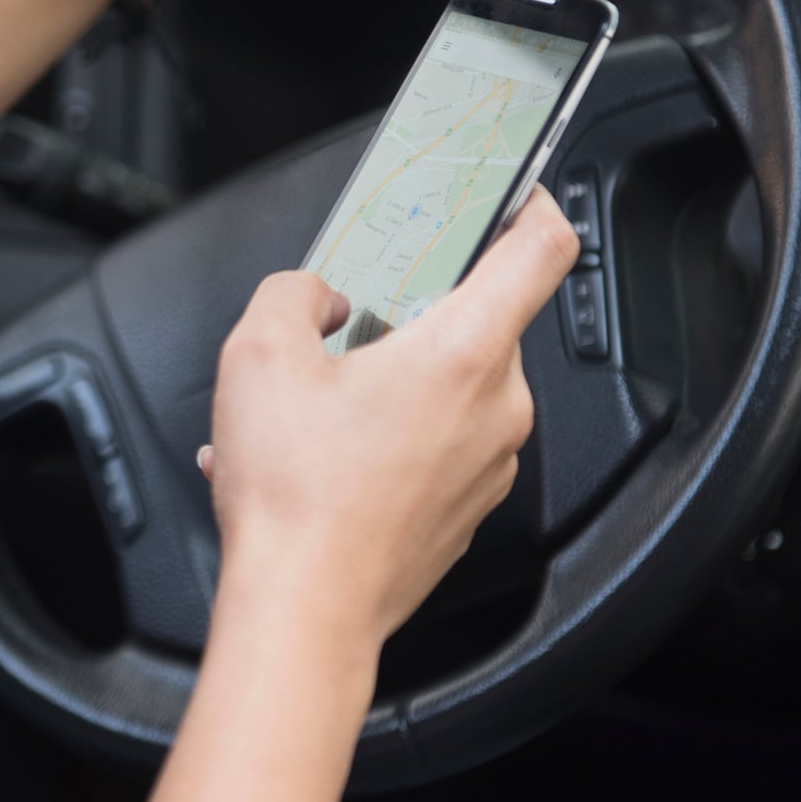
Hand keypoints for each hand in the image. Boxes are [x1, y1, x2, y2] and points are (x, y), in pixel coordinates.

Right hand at [200, 188, 580, 648]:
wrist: (304, 611)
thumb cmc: (294, 500)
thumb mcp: (258, 355)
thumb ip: (293, 293)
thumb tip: (316, 294)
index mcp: (462, 353)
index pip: (542, 248)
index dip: (532, 202)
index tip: (512, 190)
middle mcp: (494, 408)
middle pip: (481, 320)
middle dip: (416, 311)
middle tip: (356, 318)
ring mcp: (489, 464)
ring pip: (454, 385)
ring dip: (394, 378)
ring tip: (318, 404)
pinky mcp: (468, 508)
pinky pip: (439, 444)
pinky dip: (389, 434)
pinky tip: (322, 453)